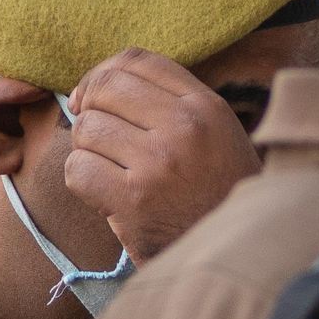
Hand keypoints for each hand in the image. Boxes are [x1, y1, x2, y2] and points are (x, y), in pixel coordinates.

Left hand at [60, 51, 263, 260]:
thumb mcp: (219, 136)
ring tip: (113, 172)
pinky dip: (83, 182)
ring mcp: (159, 163)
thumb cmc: (220, 195)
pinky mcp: (134, 201)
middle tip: (100, 140)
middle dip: (90, 110)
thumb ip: (173, 103)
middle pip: (104, 88)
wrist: (240, 258)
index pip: (135, 60)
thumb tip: (93, 87)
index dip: (102, 74)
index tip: (93, 98)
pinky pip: (78, 170)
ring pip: (86, 129)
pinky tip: (106, 196)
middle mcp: (185, 127)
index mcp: (207, 106)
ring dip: (88, 151)